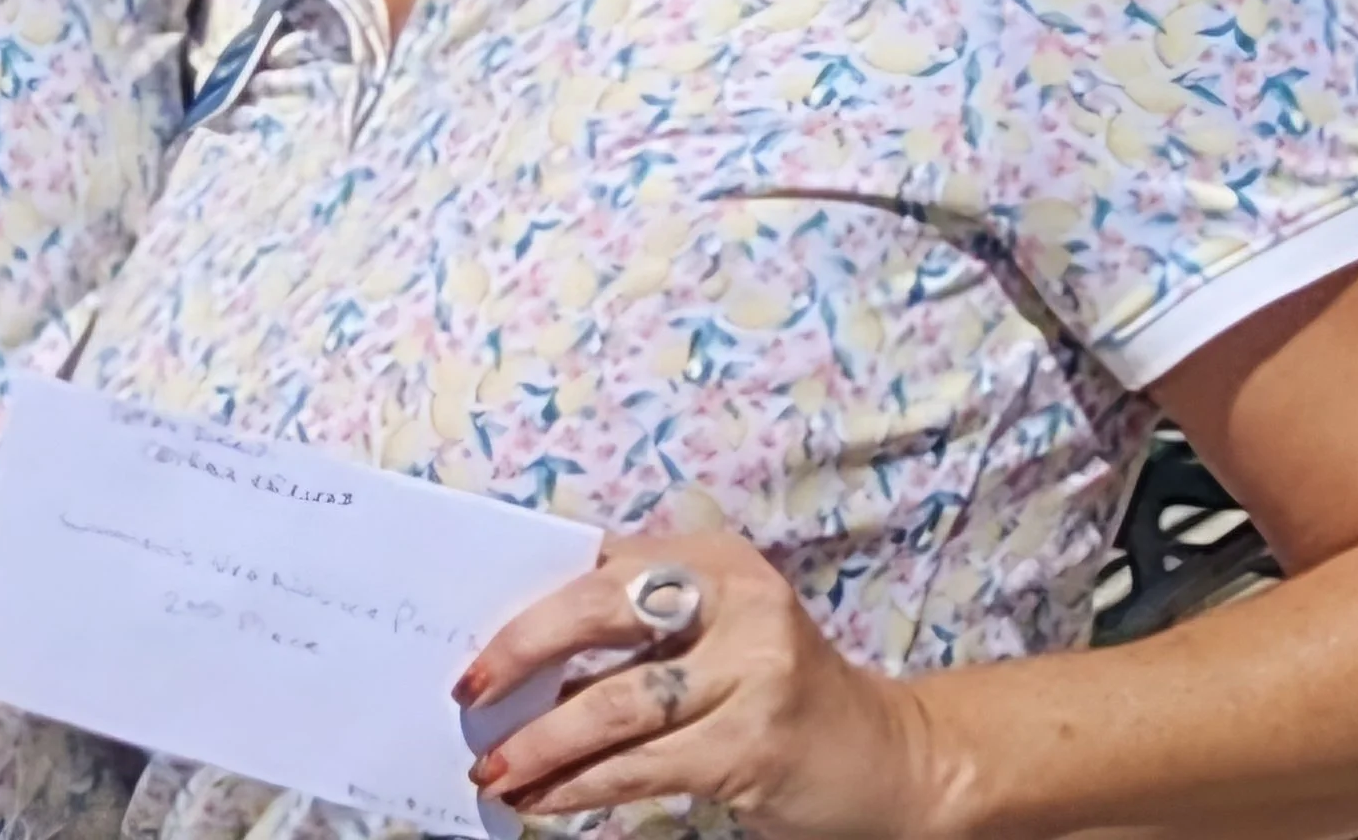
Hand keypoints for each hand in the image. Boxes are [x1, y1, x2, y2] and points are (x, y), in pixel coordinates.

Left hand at [456, 532, 955, 839]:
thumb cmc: (774, 688)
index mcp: (715, 558)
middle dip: (524, 650)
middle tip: (470, 688)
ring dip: (543, 742)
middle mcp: (736, 600)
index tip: (474, 632)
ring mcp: (750, 673)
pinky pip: (644, 767)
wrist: (887, 758)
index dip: (534, 599)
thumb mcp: (719, 630)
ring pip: (616, 704)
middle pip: (601, 610)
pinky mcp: (752, 746)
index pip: (602, 564)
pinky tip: (545, 798)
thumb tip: (524, 653)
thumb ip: (641, 620)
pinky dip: (584, 786)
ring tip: (495, 766)